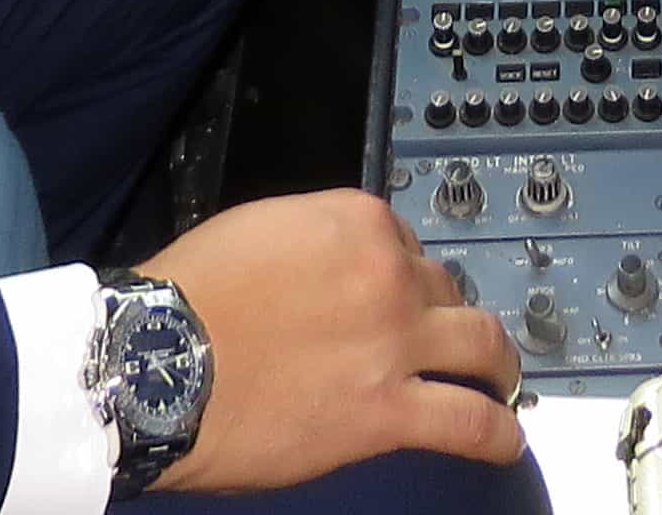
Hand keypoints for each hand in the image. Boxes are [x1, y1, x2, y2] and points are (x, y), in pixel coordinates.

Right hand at [139, 191, 525, 491]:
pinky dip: (497, 433)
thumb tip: (330, 270)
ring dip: (497, 365)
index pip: (408, 242)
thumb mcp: (257, 231)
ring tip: (502, 381)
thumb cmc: (186, 301)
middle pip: (447, 290)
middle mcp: (387, 274)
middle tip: (446, 340)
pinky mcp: (388, 413)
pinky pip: (470, 422)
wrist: (155, 365)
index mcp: (355, 222)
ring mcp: (395, 344)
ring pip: (480, 346)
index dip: (404, 274)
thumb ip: (313, 243)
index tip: (400, 296)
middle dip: (446, 315)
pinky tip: (506, 439)